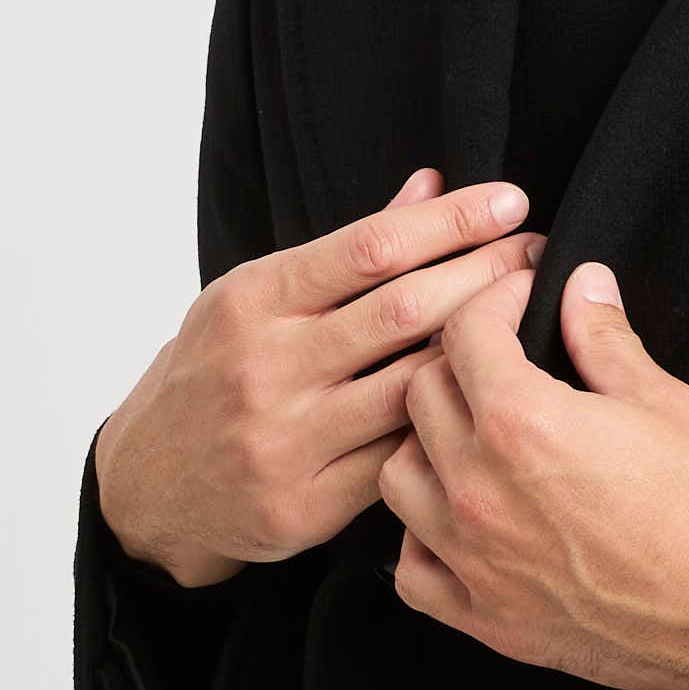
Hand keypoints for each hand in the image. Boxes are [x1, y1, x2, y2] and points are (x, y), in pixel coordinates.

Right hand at [93, 168, 548, 587]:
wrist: (148, 484)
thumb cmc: (214, 373)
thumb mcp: (256, 298)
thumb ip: (345, 251)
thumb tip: (430, 185)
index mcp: (253, 301)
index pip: (371, 248)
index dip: (452, 223)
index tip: (510, 204)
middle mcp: (266, 366)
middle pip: (403, 312)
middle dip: (487, 275)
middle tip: (540, 255)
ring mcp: (286, 440)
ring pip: (411, 387)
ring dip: (486, 349)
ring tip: (534, 316)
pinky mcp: (306, 504)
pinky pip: (401, 459)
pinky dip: (451, 424)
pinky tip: (493, 397)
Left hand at [380, 260, 688, 689]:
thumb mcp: (665, 402)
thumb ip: (605, 338)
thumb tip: (583, 288)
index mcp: (524, 423)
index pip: (466, 333)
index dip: (494, 299)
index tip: (518, 299)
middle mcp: (480, 488)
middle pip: (421, 394)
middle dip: (458, 361)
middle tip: (501, 360)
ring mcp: (474, 558)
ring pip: (399, 476)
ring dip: (427, 445)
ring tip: (472, 439)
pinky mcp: (485, 616)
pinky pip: (411, 571)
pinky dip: (422, 539)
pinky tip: (458, 523)